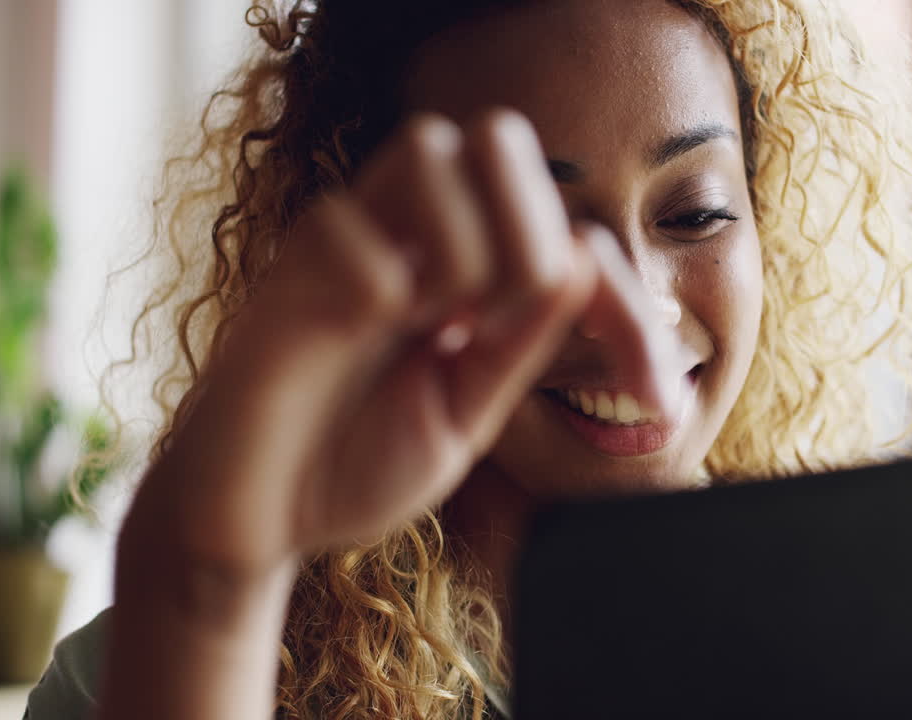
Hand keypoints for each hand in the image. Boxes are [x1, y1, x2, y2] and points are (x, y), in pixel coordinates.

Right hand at [120, 108, 676, 586]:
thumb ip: (520, 344)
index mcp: (460, 272)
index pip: (561, 223)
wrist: (257, 519)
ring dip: (462, 245)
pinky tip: (367, 334)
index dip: (622, 300)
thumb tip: (580, 266)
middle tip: (507, 322)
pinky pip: (349, 228)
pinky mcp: (283, 273)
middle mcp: (407, 240)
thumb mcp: (467, 413)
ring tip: (438, 325)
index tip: (654, 394)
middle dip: (530, 229)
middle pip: (497, 139)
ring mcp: (347, 245)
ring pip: (431, 150)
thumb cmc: (352, 463)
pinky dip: (380, 282)